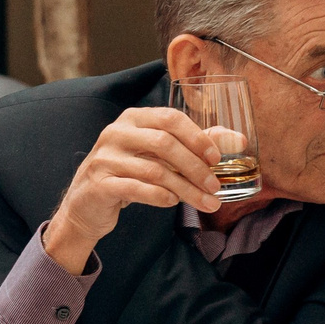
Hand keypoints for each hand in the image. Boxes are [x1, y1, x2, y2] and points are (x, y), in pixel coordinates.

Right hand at [41, 107, 223, 274]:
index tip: (217, 158)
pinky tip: (173, 202)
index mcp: (133, 119)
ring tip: (205, 203)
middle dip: (195, 166)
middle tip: (215, 186)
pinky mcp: (99, 184)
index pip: (170, 118)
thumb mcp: (158, 156)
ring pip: (153, 170)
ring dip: (185, 188)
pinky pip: (135, 188)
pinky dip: (159, 196)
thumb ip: (195, 145)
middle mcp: (116, 133)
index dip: (197, 136)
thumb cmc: (129, 175)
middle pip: (164, 143)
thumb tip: (238, 140)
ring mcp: (105, 158)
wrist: (86, 205)